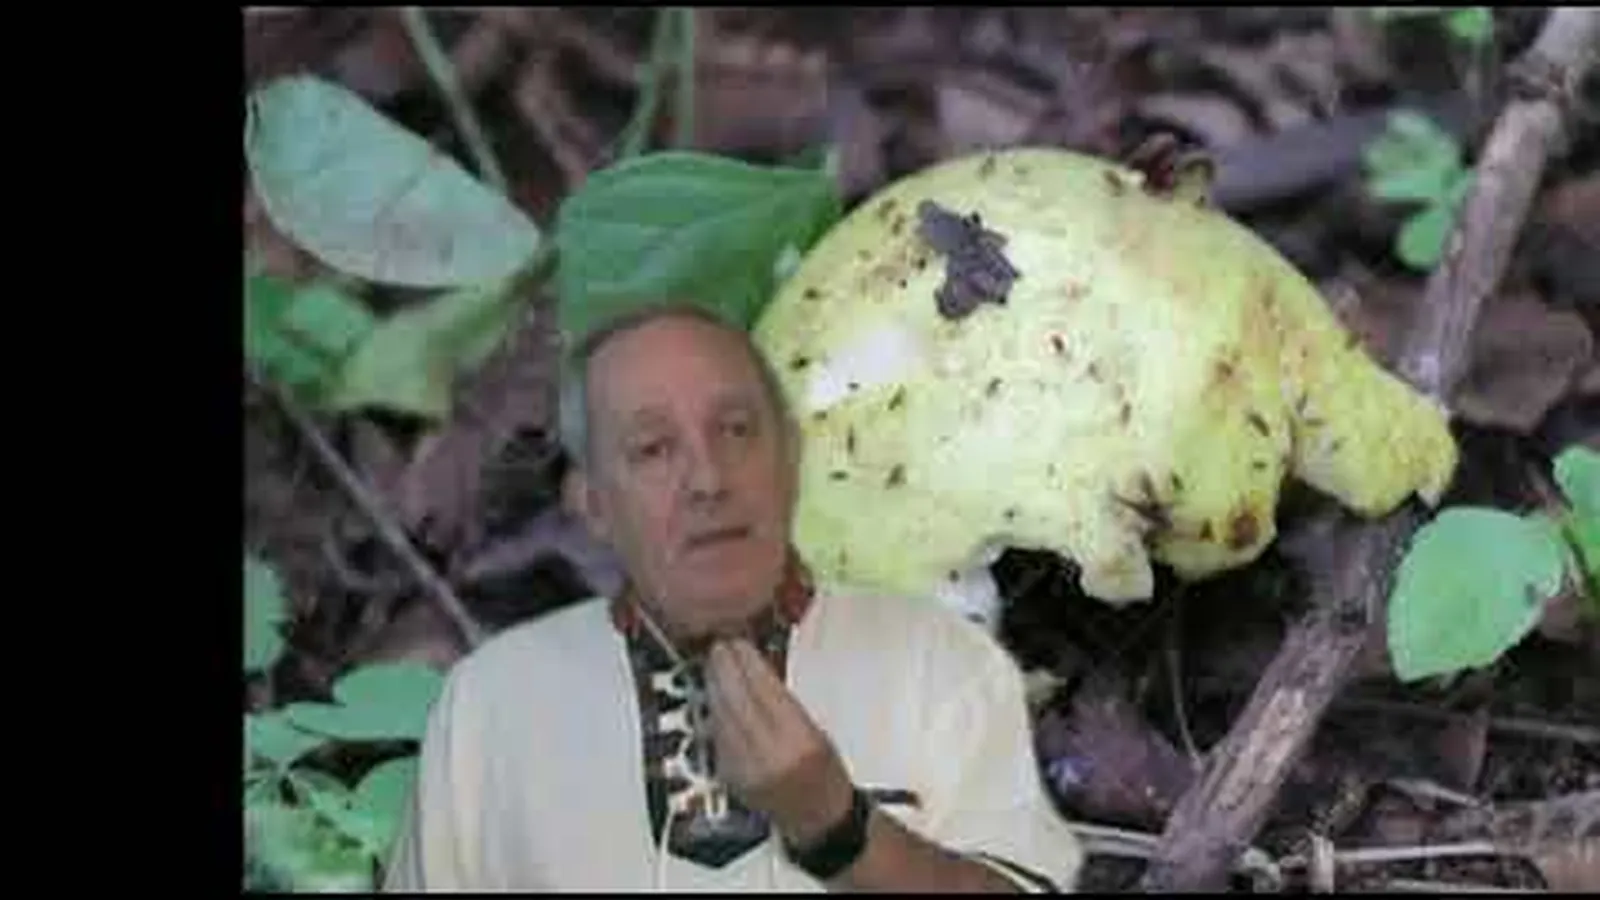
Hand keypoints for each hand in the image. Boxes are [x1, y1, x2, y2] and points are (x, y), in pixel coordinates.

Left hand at [705, 638, 855, 847]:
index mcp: (800, 742)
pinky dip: (714, 711)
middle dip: (725, 669)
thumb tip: (758, 666)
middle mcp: (770, 756)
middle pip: (737, 702)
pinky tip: (714, 696)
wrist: (818, 820)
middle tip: (720, 647)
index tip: (740, 644)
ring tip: (714, 666)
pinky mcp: (730, 776)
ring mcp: (745, 769)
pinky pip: (716, 735)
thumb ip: (786, 701)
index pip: (765, 691)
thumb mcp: (818, 731)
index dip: (747, 663)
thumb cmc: (825, 777)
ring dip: (715, 687)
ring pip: (721, 717)